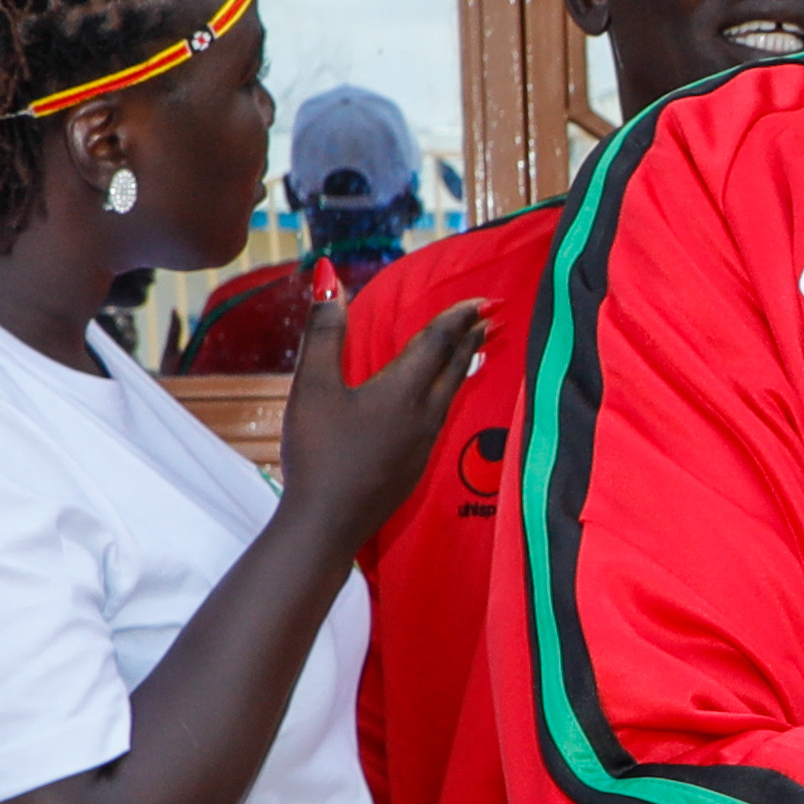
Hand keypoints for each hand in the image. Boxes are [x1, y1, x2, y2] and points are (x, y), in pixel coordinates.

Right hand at [274, 298, 486, 555]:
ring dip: (464, 365)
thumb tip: (330, 280)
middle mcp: (424, 415)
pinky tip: (441, 399)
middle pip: (454, 367)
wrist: (328, 523)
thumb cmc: (318, 452)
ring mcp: (423, 444)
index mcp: (403, 391)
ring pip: (452, 393)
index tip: (481, 300)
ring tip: (474, 348)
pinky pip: (442, 416)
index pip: (438, 342)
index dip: (458, 317)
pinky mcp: (415, 465)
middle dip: (471, 338)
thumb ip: (324, 332)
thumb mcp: (313, 385)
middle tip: (490, 316)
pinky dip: (450, 393)